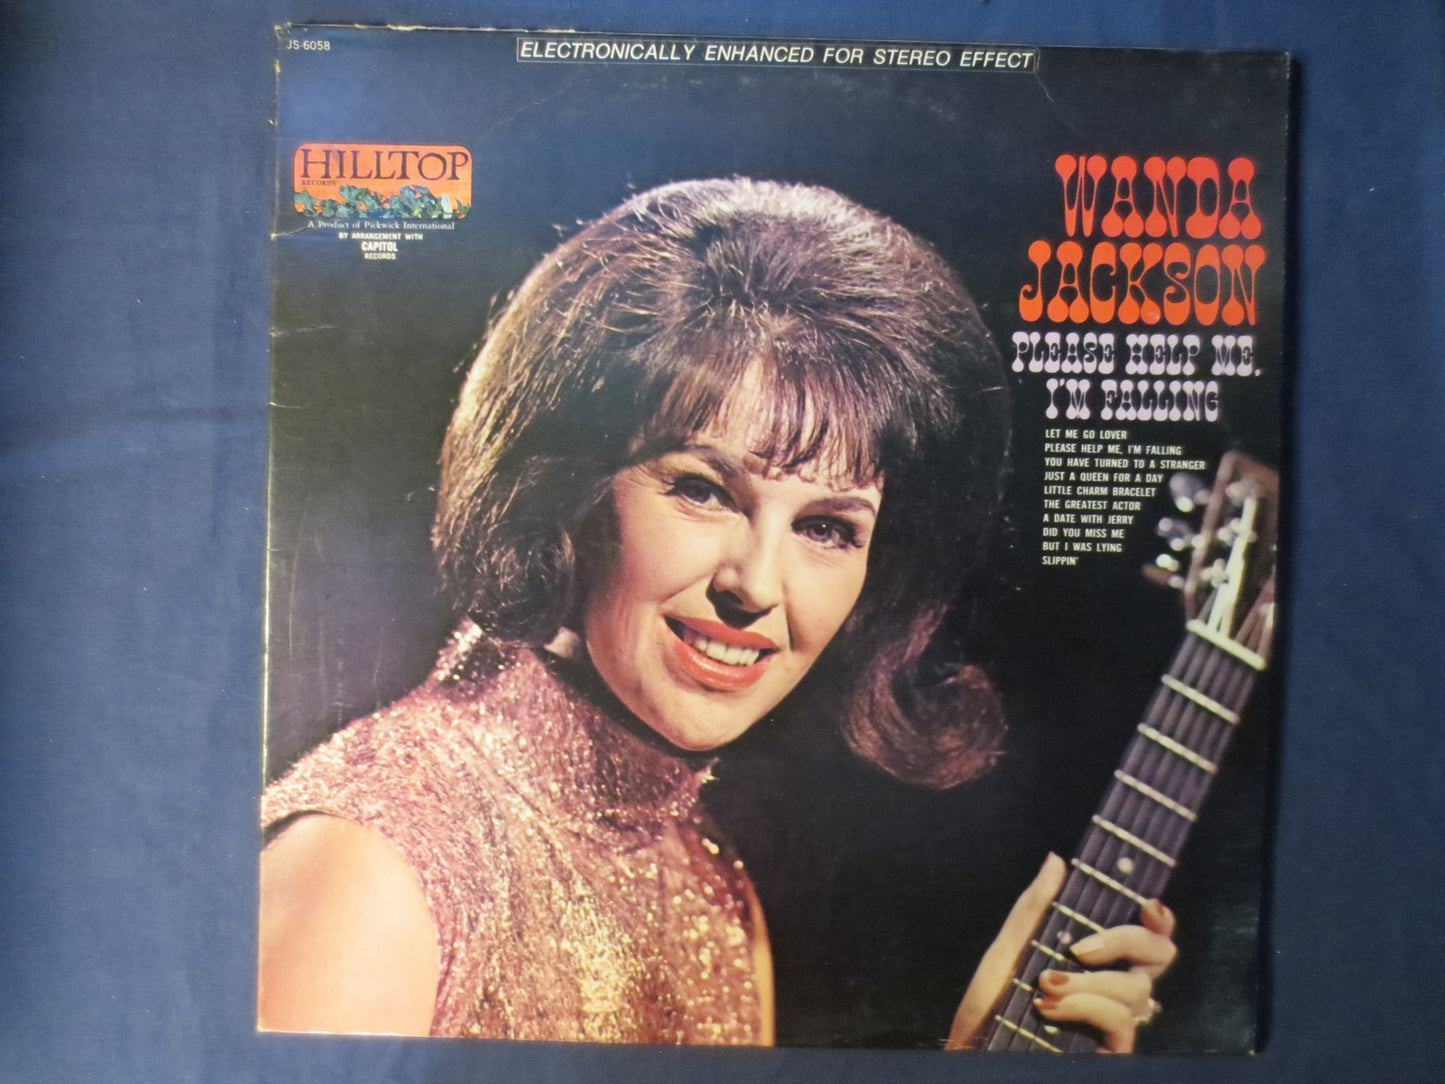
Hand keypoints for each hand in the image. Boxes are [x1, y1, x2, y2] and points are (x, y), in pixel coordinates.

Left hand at [947, 853, 1177, 1052]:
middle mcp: (1114, 989)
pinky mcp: (1112, 1052)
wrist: (976, 1054)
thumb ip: (1034, 906)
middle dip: (1125, 940)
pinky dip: (1087, 1006)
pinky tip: (1050, 1007)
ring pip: (1137, 990)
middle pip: (1159, 955)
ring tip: (1045, 985)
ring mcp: (1116, 1024)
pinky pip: (1121, 1023)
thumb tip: (1057, 859)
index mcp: (1097, 960)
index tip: (1147, 904)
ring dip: (1089, 982)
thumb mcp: (1007, 949)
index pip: (1148, 936)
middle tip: (1079, 947)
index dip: (1160, 919)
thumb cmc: (990, 1006)